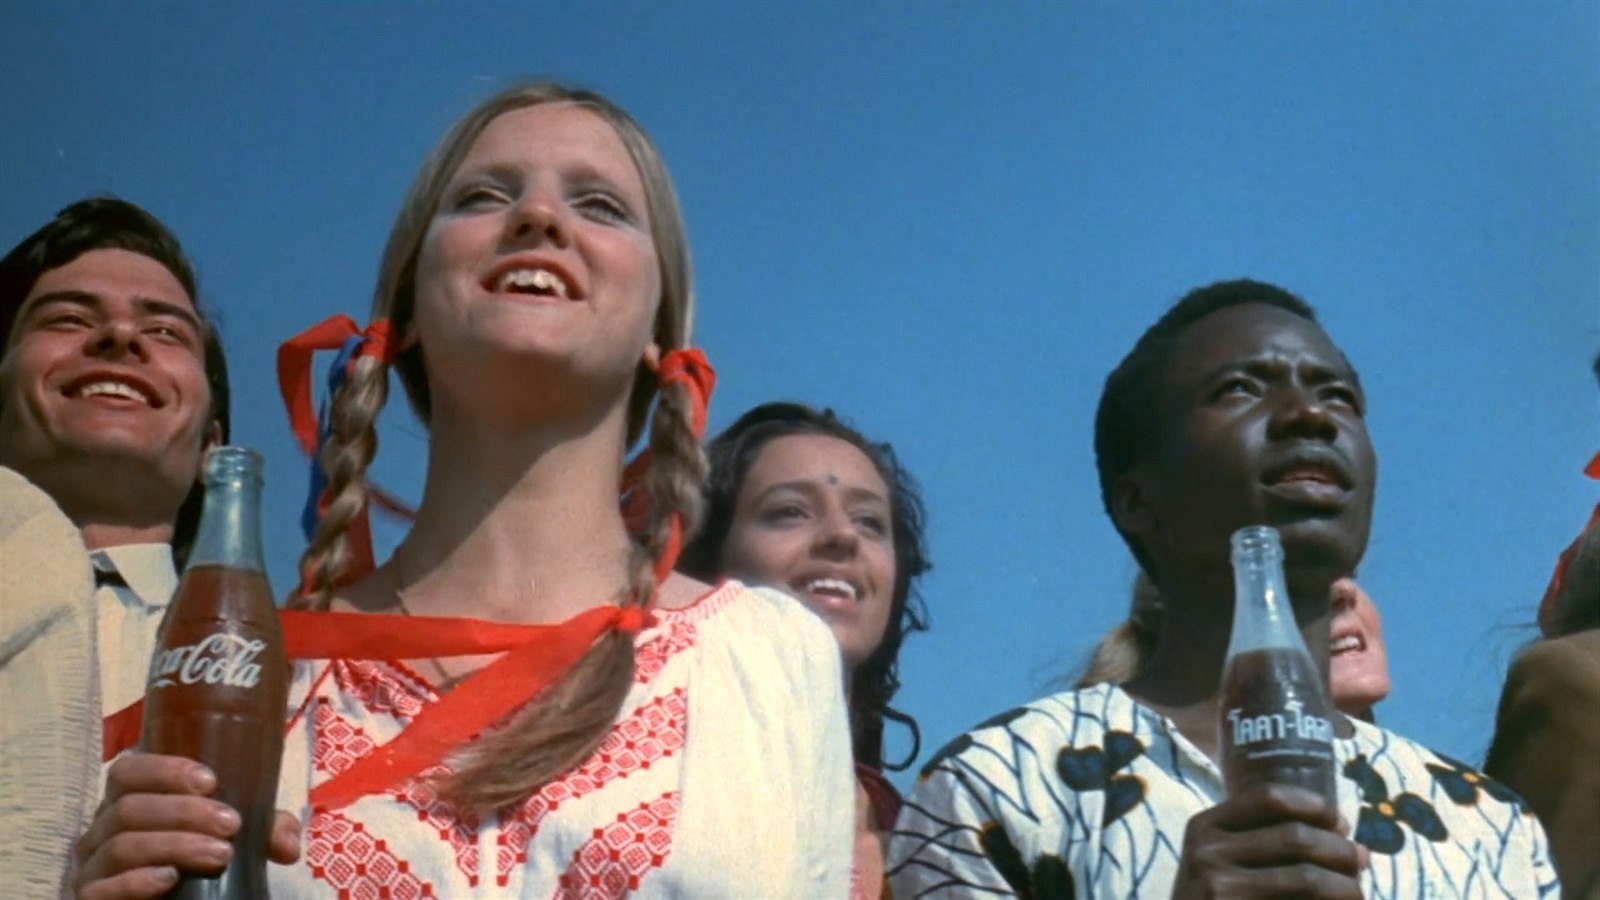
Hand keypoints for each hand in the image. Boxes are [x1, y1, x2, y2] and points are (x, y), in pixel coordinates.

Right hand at [74, 753, 300, 899]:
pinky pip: (100, 889)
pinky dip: (136, 881)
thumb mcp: (231, 838)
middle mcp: (102, 829)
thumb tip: (288, 844)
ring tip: (219, 854)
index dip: (164, 770)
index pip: (129, 771)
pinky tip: (168, 879)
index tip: (210, 781)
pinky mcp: (90, 897)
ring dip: (173, 846)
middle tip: (230, 825)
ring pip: (121, 846)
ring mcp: (92, 866)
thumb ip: (262, 831)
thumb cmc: (195, 861)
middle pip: (129, 808)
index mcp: (130, 800)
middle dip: (183, 812)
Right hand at [1172, 784, 1365, 898]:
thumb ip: (1256, 840)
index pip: (1269, 798)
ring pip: (1306, 877)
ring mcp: (1217, 889)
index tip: (1341, 823)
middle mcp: (1206, 853)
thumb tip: (1340, 831)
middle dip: (1341, 849)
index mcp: (1204, 827)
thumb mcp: (1217, 861)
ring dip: (1346, 885)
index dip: (1316, 806)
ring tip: (1358, 892)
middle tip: (1362, 861)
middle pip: (1295, 837)